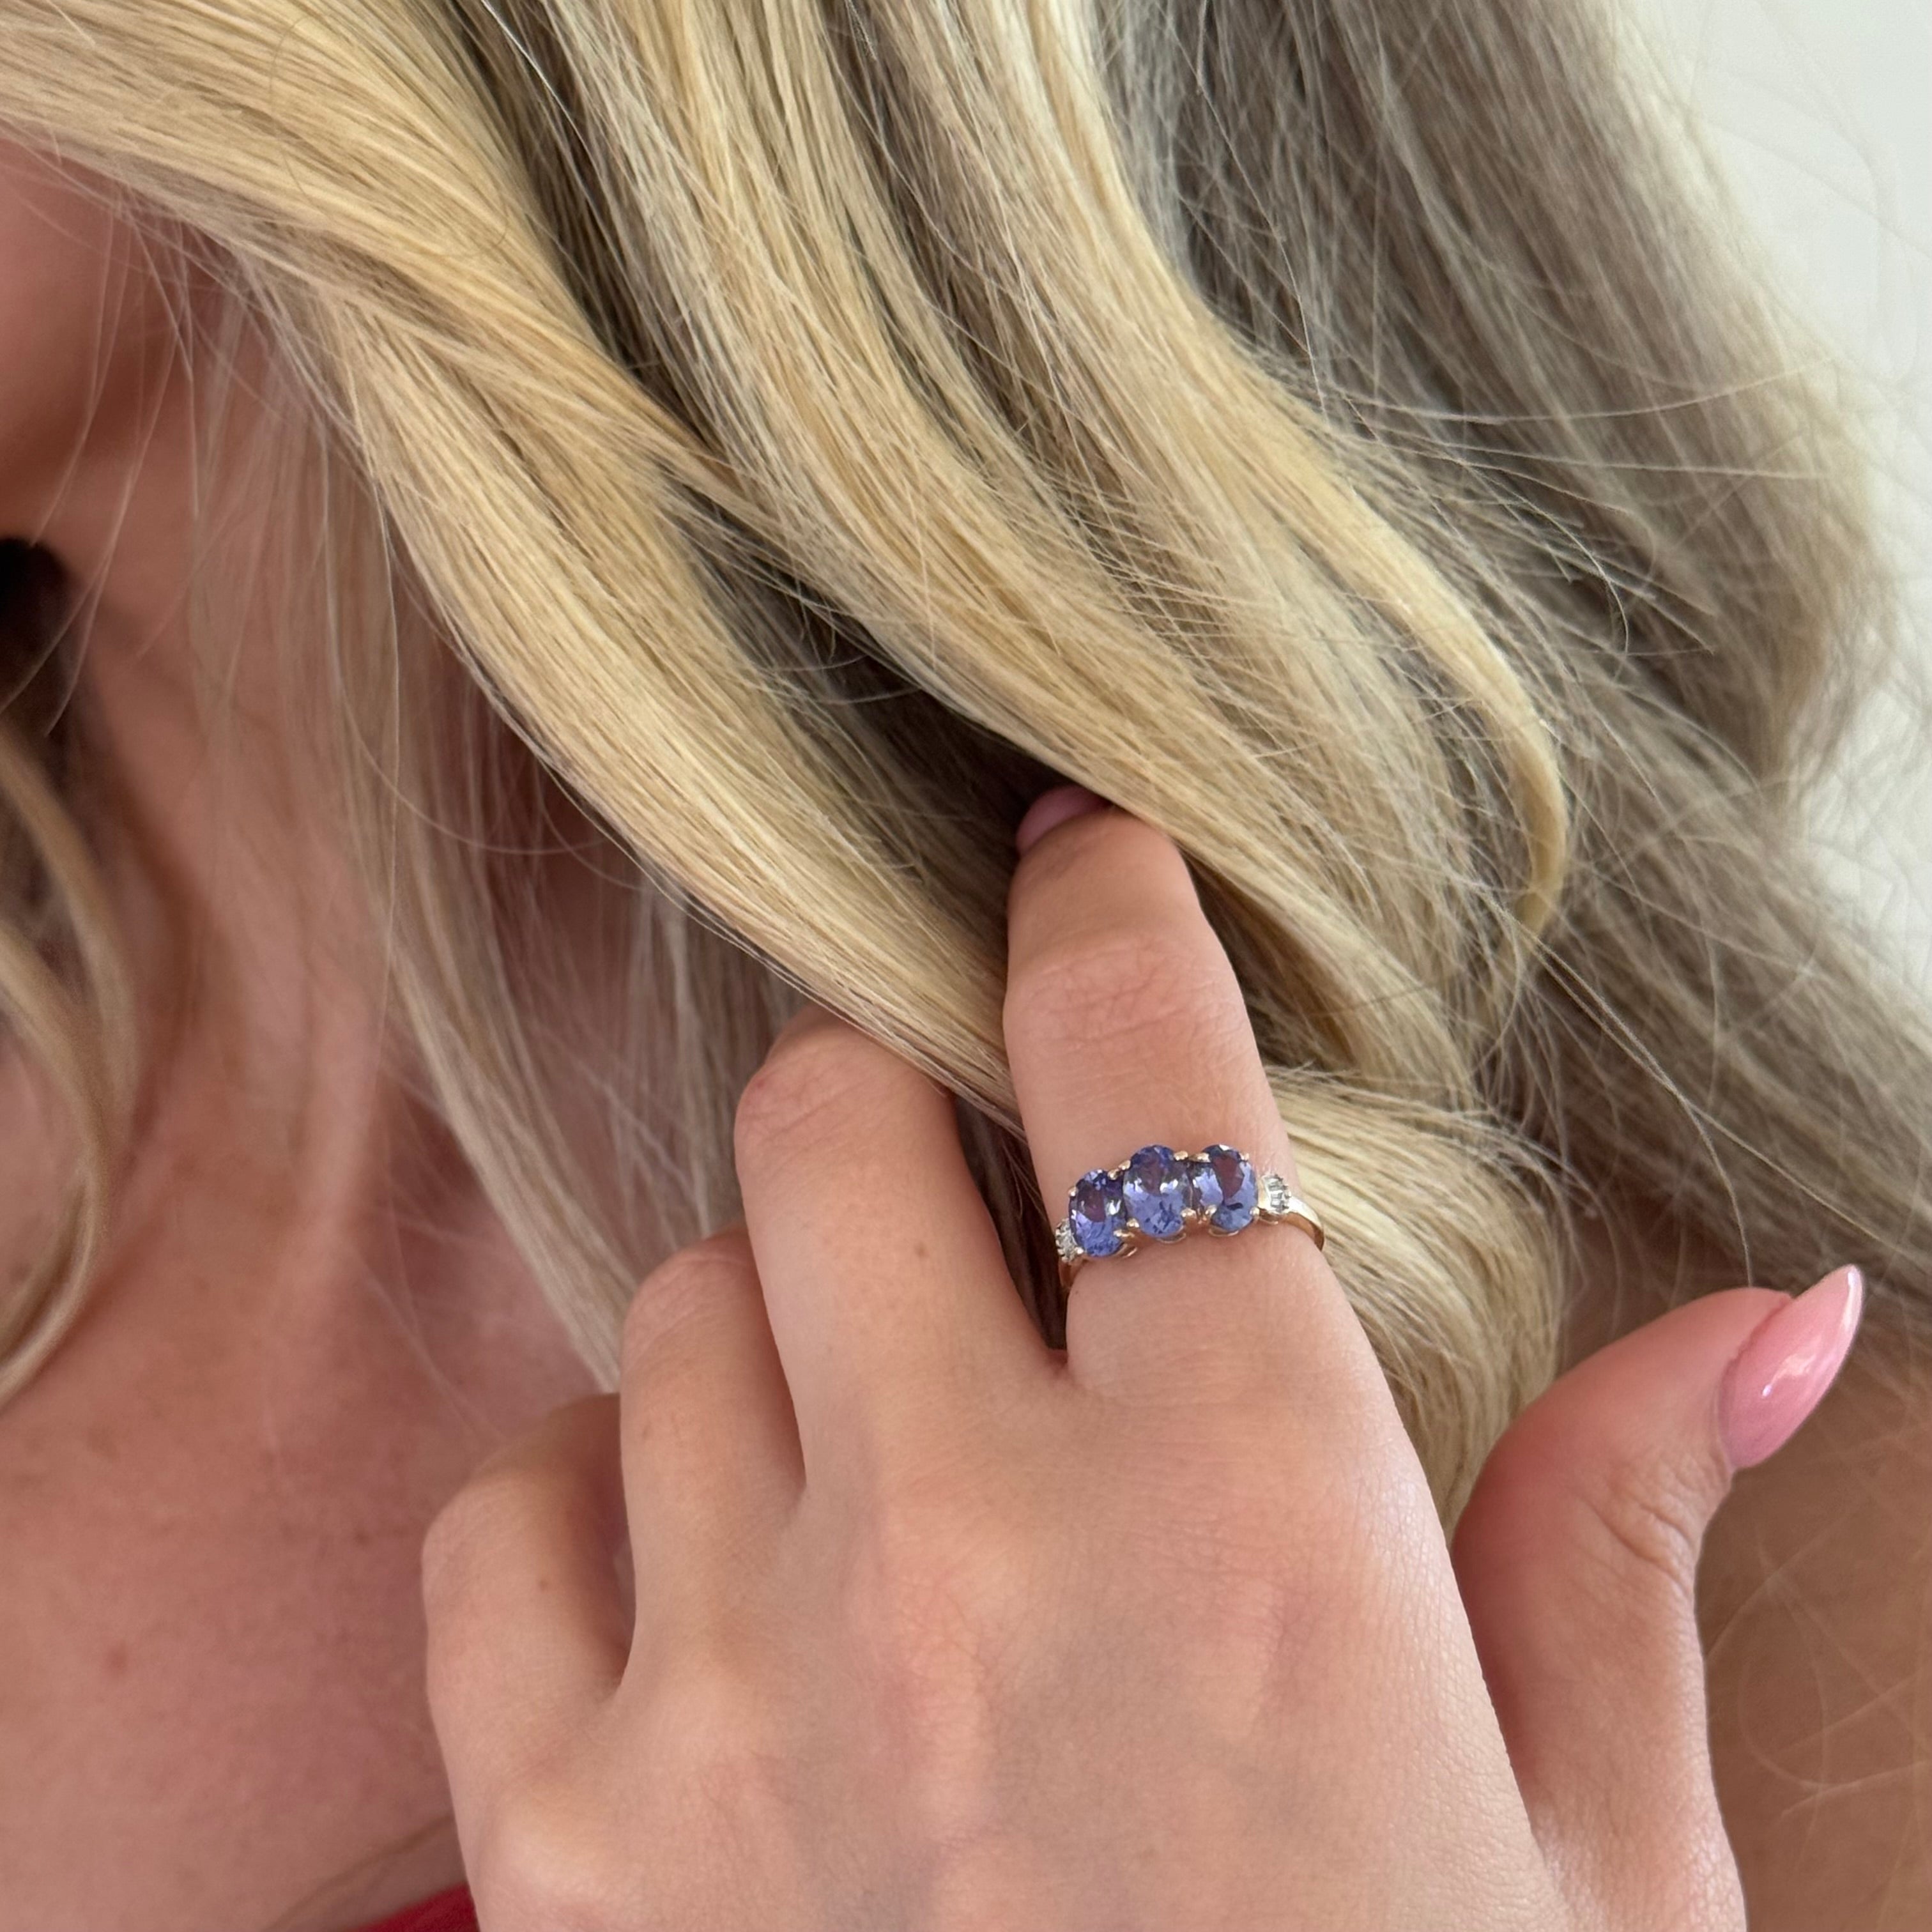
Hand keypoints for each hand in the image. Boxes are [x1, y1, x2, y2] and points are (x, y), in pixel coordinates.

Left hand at [422, 788, 1863, 1929]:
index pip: (1147, 1077)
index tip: (1084, 854)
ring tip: (882, 1446)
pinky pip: (512, 1512)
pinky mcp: (573, 1860)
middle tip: (981, 1205)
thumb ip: (1626, 1553)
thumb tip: (1763, 1315)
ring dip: (779, 1324)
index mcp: (1254, 1531)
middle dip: (905, 1113)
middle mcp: (967, 1568)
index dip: (1110, 917)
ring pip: (677, 1307)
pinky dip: (597, 1501)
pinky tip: (717, 1586)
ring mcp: (735, 1706)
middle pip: (831, 1123)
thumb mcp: (1594, 1877)